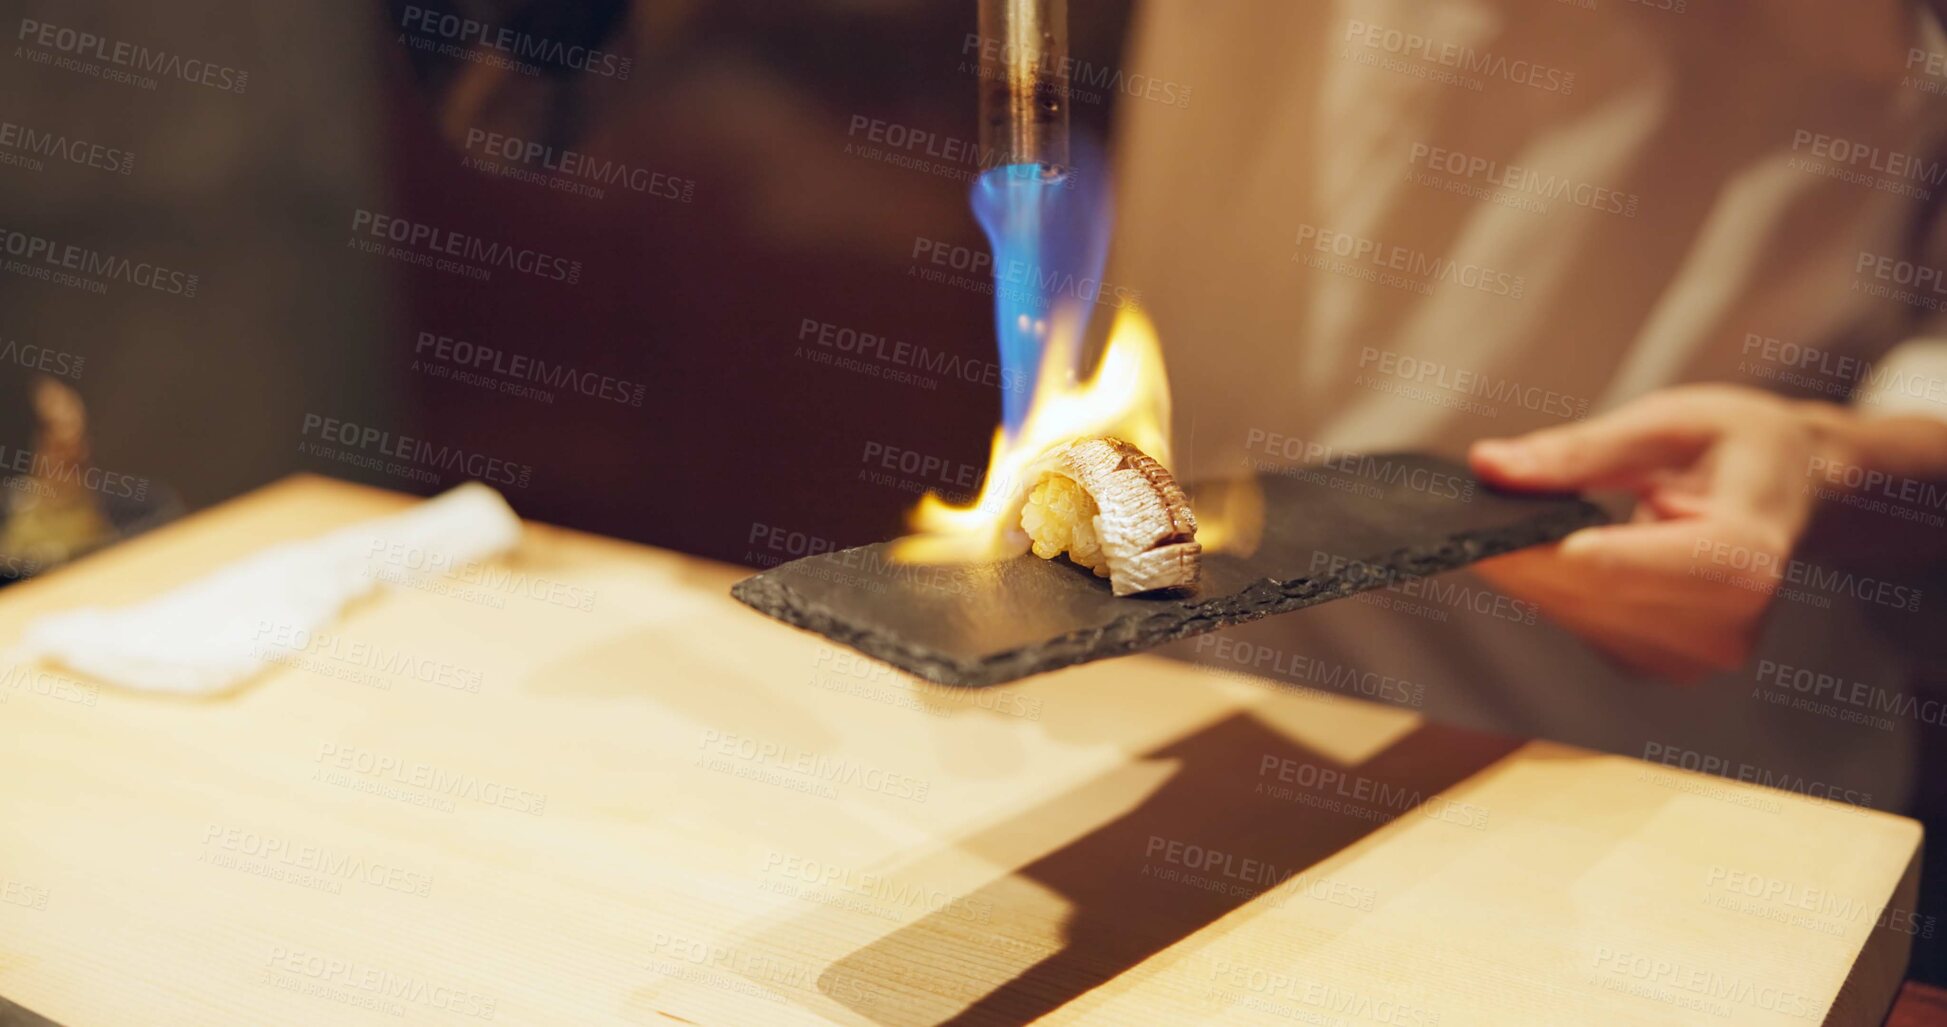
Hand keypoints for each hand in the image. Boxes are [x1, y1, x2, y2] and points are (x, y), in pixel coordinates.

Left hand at [1466, 384, 1850, 679]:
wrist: (1791, 489)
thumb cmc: (1737, 444)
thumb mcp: (1667, 422)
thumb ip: (1579, 451)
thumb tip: (1489, 466)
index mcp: (1742, 558)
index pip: (1613, 567)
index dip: (1535, 553)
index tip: (1470, 532)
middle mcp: (1724, 624)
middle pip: (1585, 595)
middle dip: (1516, 559)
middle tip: (1453, 524)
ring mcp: (1696, 655)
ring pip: (1575, 617)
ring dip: (1527, 577)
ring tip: (1492, 531)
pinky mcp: (1666, 665)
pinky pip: (1585, 627)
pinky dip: (1554, 591)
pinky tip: (1538, 557)